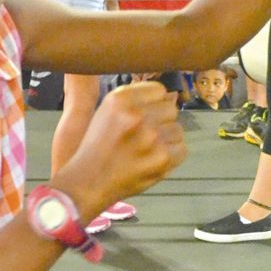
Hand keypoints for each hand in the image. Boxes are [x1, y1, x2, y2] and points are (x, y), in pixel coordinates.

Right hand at [55, 81, 185, 214]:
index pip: (159, 90)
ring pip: (178, 129)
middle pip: (171, 109)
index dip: (154, 103)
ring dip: (166, 139)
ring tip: (147, 150)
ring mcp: (152, 137)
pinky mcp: (162, 158)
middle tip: (144, 136)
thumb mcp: (107, 111)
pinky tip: (153, 160)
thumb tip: (169, 97)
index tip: (146, 115)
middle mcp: (137, 115)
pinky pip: (181, 149)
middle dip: (161, 121)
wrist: (90, 181)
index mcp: (120, 99)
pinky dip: (171, 156)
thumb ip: (136, 99)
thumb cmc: (99, 146)